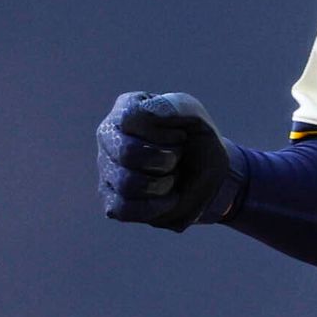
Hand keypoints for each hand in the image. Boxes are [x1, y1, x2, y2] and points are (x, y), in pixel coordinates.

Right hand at [99, 91, 239, 230]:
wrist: (210, 177)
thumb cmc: (196, 141)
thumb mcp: (194, 116)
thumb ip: (174, 106)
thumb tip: (148, 111)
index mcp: (125, 110)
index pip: (131, 117)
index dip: (163, 132)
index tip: (181, 135)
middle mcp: (108, 137)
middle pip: (127, 152)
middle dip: (164, 160)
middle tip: (177, 159)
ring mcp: (107, 170)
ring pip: (126, 183)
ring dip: (162, 184)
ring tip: (172, 178)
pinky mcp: (111, 201)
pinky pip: (123, 209)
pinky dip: (154, 207)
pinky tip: (168, 198)